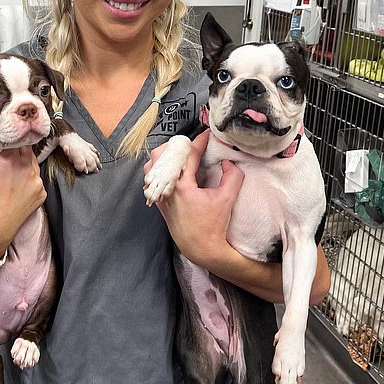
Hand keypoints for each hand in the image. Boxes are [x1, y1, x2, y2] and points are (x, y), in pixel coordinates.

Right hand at [0, 147, 45, 258]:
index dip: (5, 142)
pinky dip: (28, 178)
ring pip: (32, 162)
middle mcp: (28, 169)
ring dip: (23, 163)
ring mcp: (38, 182)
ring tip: (8, 176)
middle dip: (15, 151)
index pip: (14, 139)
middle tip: (2, 161)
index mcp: (11, 161)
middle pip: (25, 149)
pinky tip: (15, 188)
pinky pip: (36, 178)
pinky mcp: (42, 193)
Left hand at [156, 134, 244, 268]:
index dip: (199, 141)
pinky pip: (151, 178)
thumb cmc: (213, 226)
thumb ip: (232, 177)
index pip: (188, 155)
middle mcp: (167, 189)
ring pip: (153, 165)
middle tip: (192, 144)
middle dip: (177, 145)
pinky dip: (160, 168)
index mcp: (183, 186)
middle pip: (163, 154)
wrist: (201, 249)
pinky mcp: (159, 201)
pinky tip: (173, 169)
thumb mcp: (227, 199)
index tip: (208, 135)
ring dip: (165, 156)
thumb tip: (228, 161)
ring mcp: (160, 195)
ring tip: (181, 154)